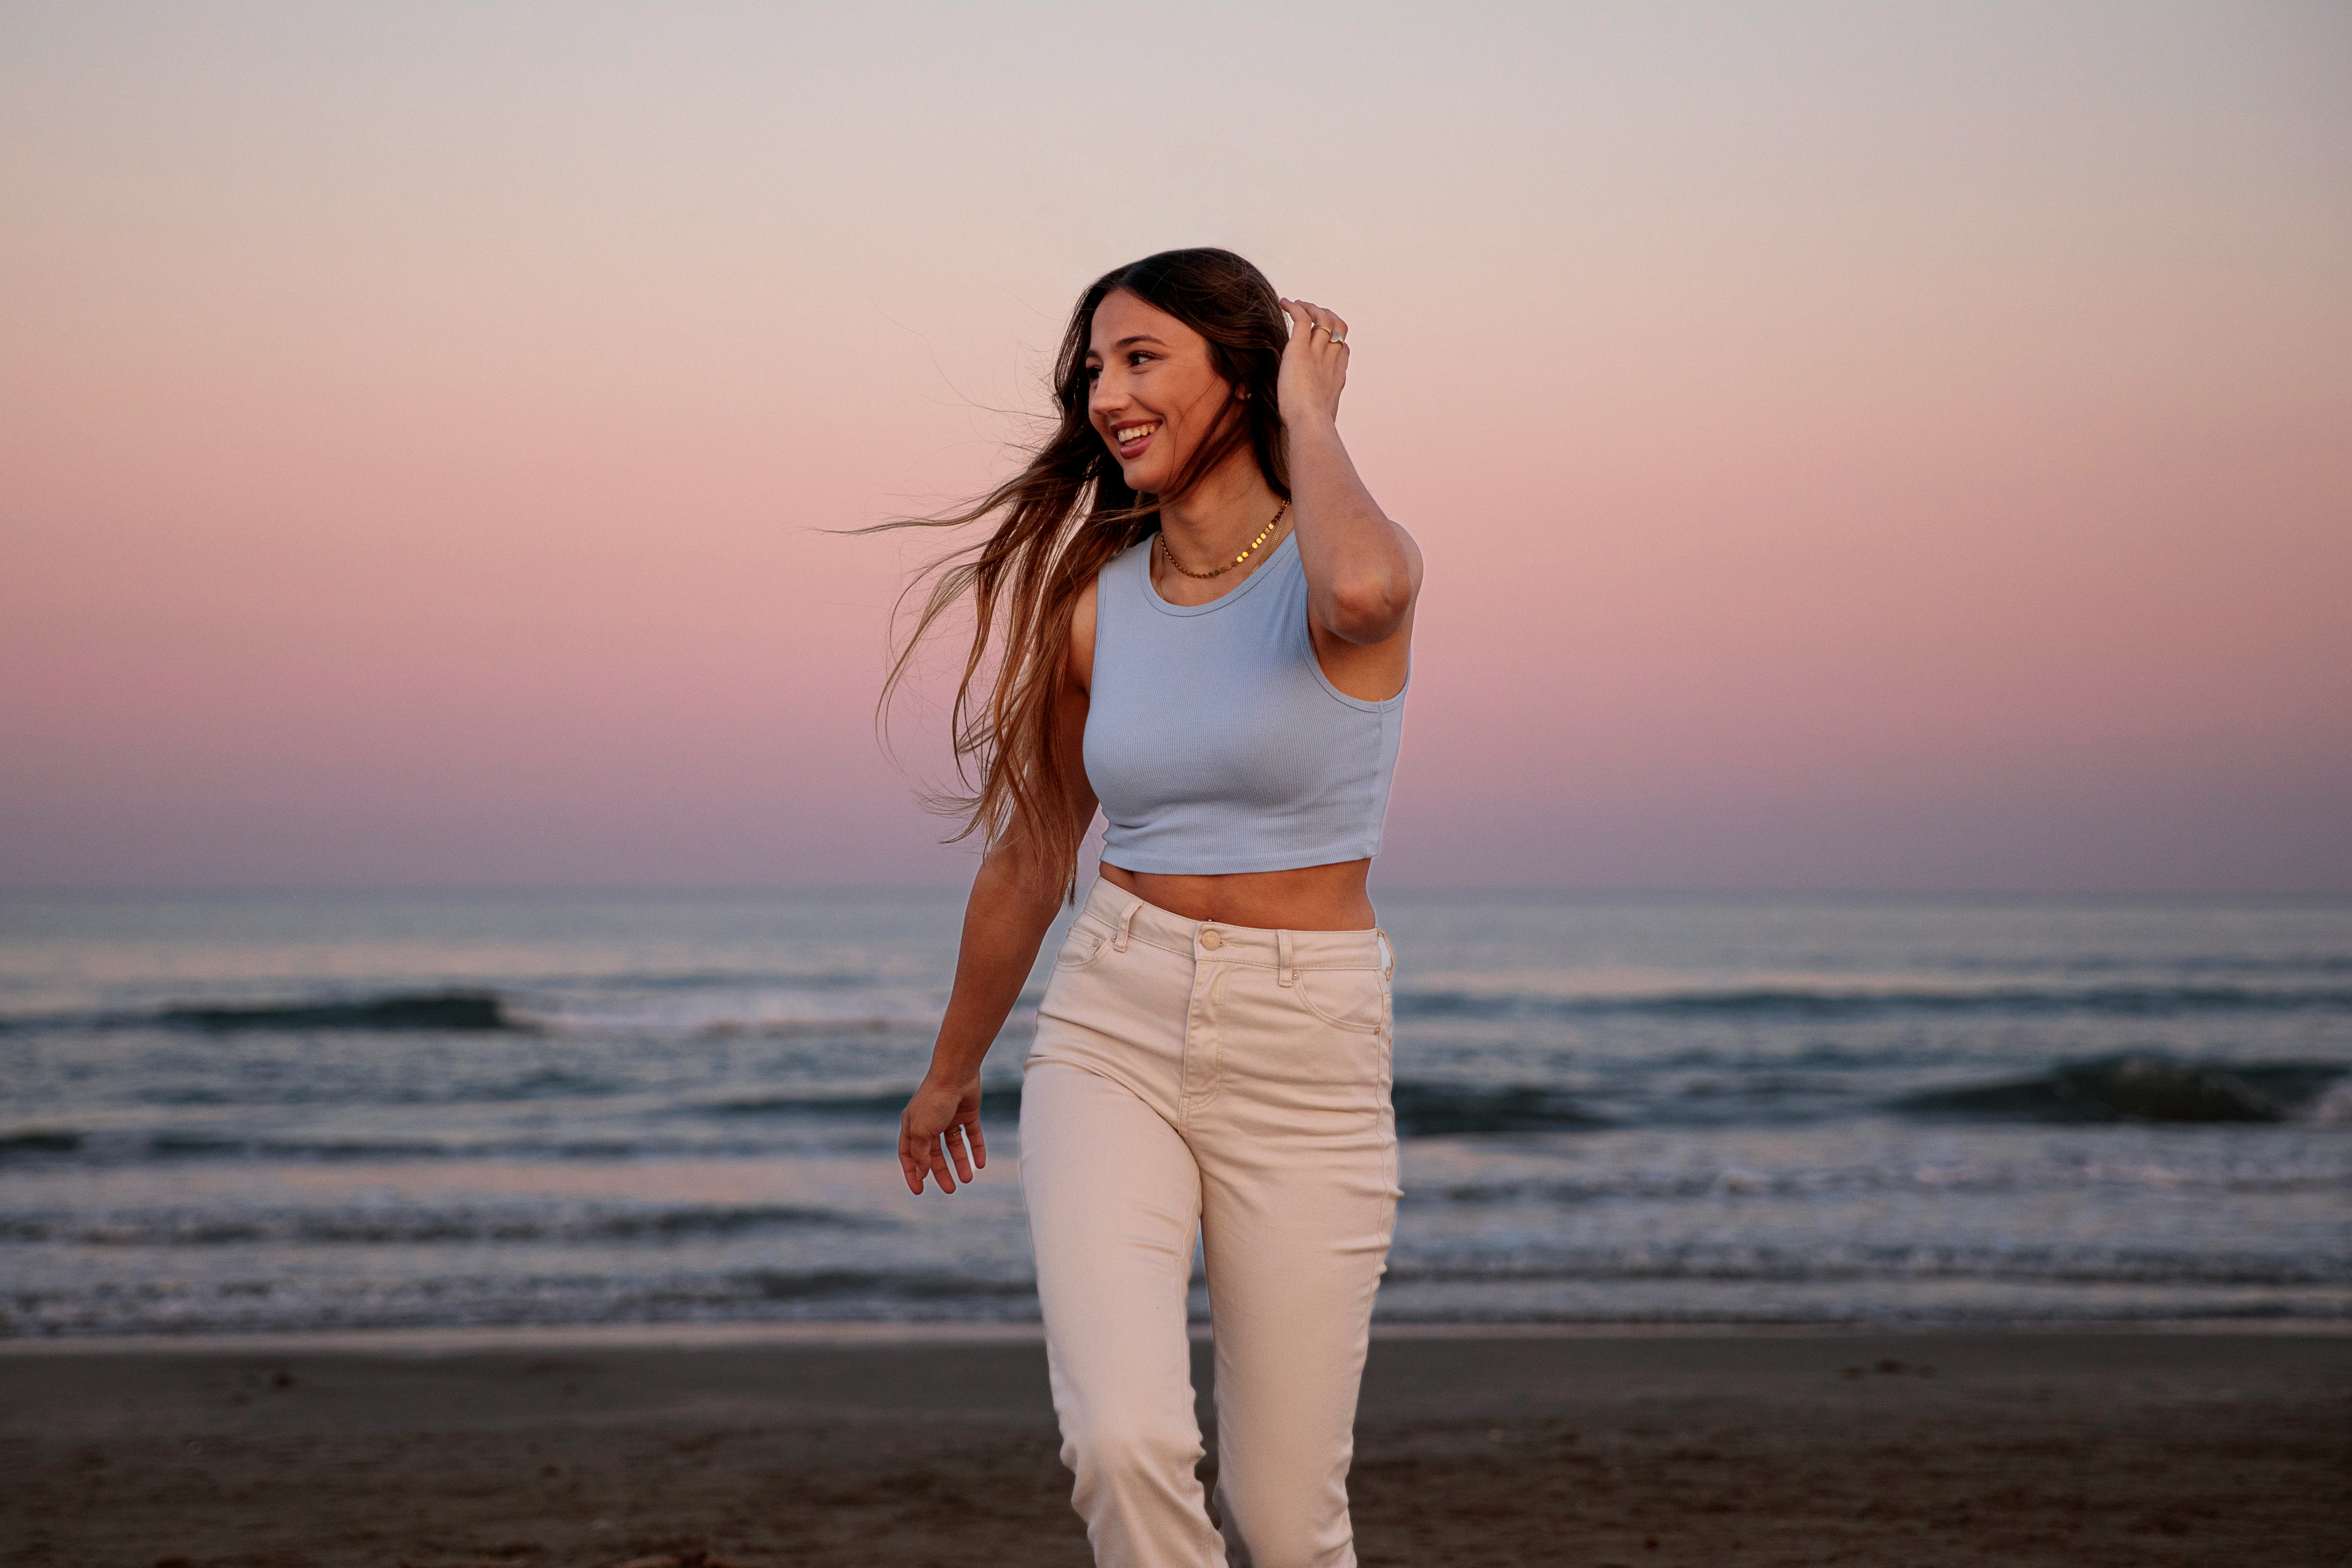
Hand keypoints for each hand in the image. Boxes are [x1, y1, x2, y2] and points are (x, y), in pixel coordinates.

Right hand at [898, 1074, 986, 1194]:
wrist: (955, 1074)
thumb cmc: (933, 1101)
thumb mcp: (921, 1131)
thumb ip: (920, 1153)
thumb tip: (922, 1172)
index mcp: (912, 1125)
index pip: (909, 1154)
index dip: (913, 1172)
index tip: (919, 1190)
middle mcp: (929, 1122)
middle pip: (934, 1153)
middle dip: (941, 1172)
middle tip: (950, 1190)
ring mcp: (949, 1117)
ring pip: (954, 1146)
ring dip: (960, 1162)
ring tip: (967, 1180)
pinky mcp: (967, 1113)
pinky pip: (972, 1135)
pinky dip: (976, 1148)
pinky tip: (981, 1164)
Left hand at [1276, 296, 1349, 430]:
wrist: (1311, 424)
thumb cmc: (1311, 429)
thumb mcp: (1318, 418)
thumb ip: (1315, 412)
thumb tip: (1306, 423)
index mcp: (1337, 376)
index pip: (1342, 348)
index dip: (1335, 338)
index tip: (1321, 335)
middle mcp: (1331, 360)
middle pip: (1337, 327)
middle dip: (1326, 316)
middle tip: (1310, 312)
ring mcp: (1318, 352)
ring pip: (1322, 318)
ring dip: (1309, 307)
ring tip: (1295, 304)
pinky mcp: (1300, 348)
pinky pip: (1301, 318)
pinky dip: (1294, 307)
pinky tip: (1284, 302)